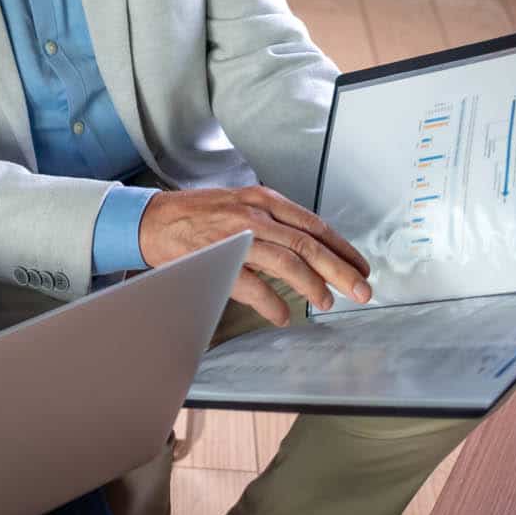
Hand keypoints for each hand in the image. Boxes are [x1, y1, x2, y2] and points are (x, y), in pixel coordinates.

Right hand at [138, 186, 372, 325]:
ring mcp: (237, 236)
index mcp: (263, 199)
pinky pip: (254, 286)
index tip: (360, 267)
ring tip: (325, 302)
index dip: (342, 248)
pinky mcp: (219, 260)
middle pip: (309, 244)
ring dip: (312, 286)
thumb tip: (310, 248)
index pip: (314, 225)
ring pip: (287, 262)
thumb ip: (274, 222)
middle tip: (361, 290)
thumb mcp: (241, 205)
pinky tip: (283, 315)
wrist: (153, 220)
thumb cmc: (198, 215)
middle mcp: (254, 214)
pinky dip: (273, 303)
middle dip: (340, 270)